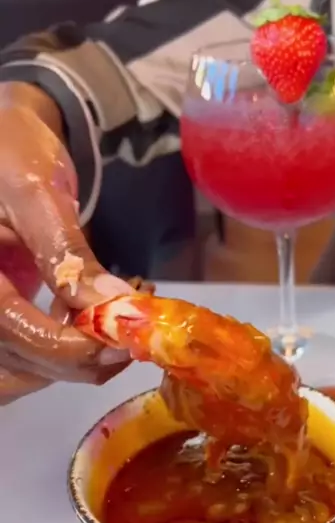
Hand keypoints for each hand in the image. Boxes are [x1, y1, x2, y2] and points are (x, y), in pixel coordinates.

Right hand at [0, 82, 132, 405]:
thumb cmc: (10, 151)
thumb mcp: (36, 192)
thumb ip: (67, 252)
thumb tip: (114, 307)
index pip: (8, 328)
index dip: (65, 346)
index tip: (120, 339)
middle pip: (15, 359)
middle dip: (79, 360)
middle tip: (134, 337)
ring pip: (19, 370)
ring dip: (73, 365)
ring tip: (119, 332)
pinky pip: (21, 359)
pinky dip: (60, 357)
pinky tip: (92, 329)